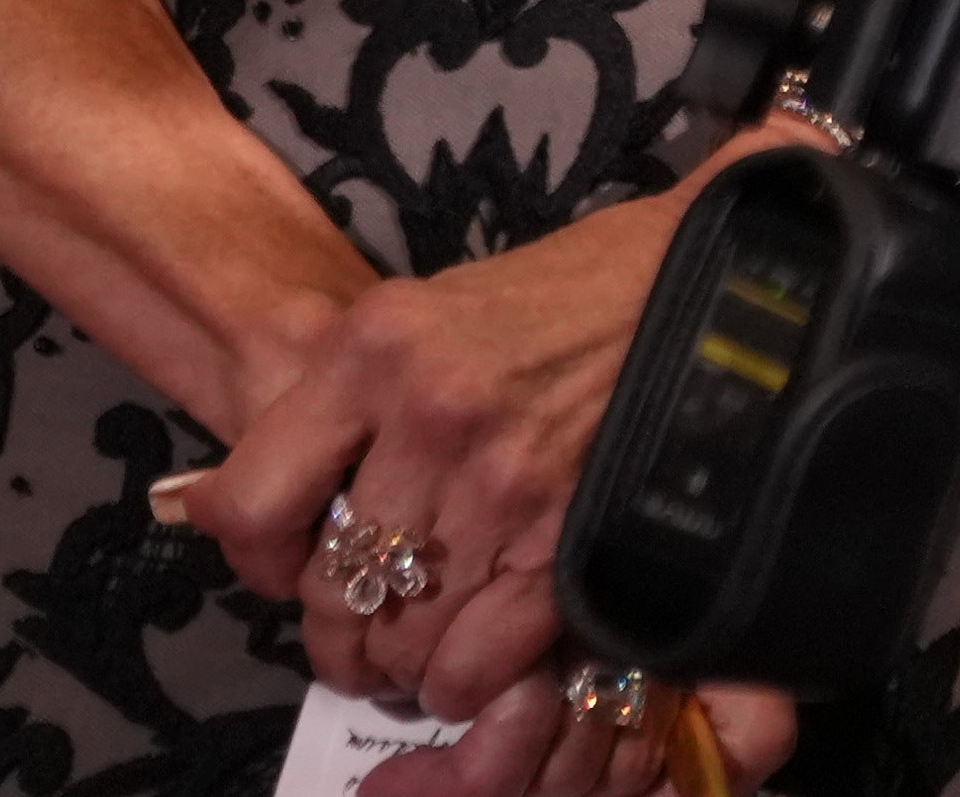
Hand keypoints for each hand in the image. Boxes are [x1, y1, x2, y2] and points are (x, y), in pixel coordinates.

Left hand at [154, 168, 802, 792]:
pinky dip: (464, 682)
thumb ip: (335, 404)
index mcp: (375, 348)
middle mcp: (431, 414)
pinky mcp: (572, 532)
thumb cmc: (569, 298)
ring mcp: (506, 478)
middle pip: (328, 588)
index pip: (248, 503)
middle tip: (363, 633)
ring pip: (398, 636)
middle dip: (337, 634)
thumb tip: (242, 512)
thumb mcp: (427, 315)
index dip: (257, 561)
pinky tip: (474, 664)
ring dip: (400, 664)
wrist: (717, 277)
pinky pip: (478, 658)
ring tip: (420, 650)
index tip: (291, 566)